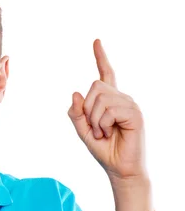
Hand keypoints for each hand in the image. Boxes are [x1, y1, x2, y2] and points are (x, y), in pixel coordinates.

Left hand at [67, 39, 148, 182]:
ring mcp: (129, 105)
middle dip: (87, 110)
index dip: (100, 57)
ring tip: (104, 133)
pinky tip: (110, 133)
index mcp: (109, 101)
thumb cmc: (104, 150)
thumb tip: (75, 93)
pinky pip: (109, 111)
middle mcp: (121, 99)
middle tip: (96, 129)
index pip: (105, 74)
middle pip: (94, 87)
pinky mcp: (135, 114)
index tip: (96, 41)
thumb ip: (76, 114)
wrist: (120, 169)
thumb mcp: (83, 131)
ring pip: (100, 99)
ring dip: (95, 120)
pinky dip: (103, 124)